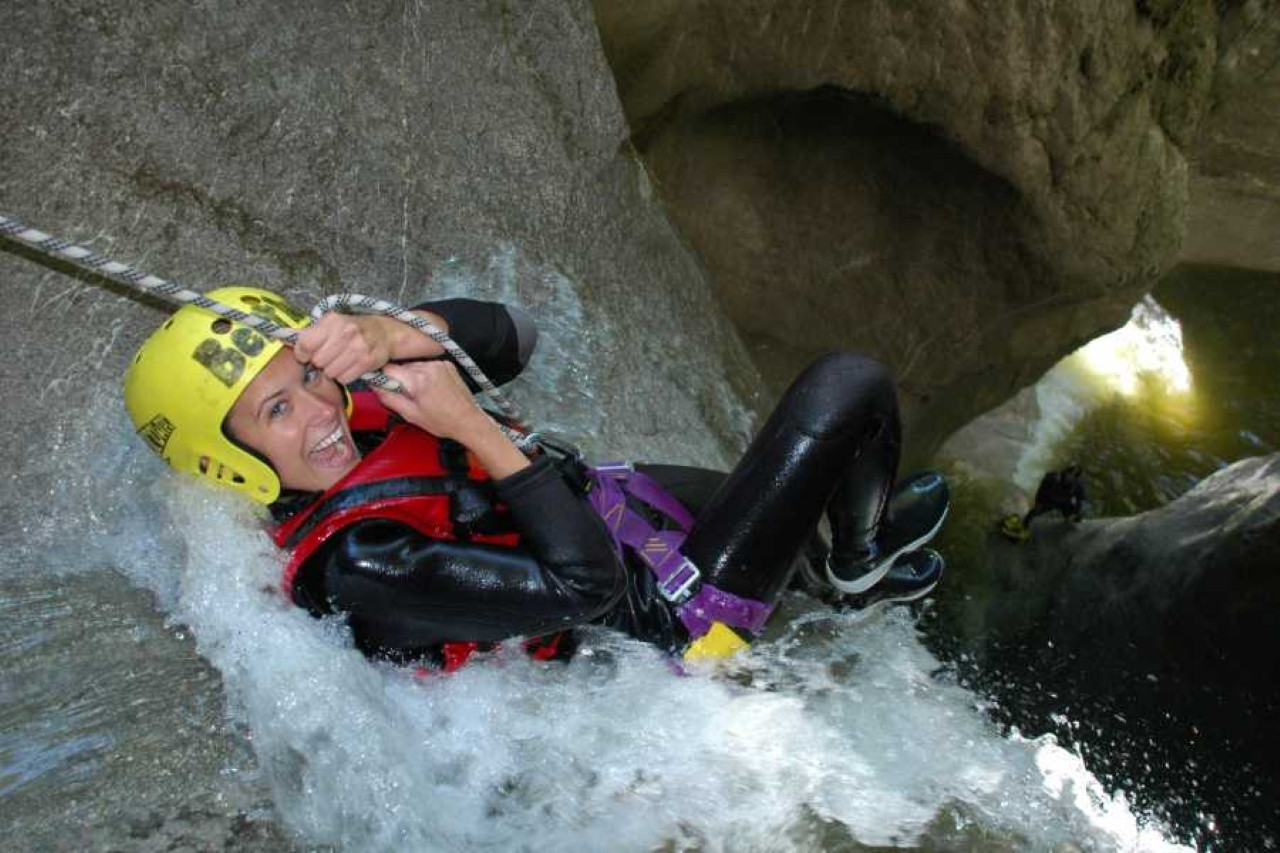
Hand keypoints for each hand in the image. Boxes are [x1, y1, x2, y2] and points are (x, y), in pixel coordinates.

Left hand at [294, 313, 393, 383]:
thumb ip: (311, 333)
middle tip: (329, 357)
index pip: (305, 344)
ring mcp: (358, 347)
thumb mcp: (332, 323)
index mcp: (333, 321)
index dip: (302, 354)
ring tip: (341, 361)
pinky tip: (350, 366)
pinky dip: (345, 376)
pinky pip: (344, 379)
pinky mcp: (366, 362)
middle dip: (320, 362)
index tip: (306, 355)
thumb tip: (284, 339)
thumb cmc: (353, 328)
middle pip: (318, 361)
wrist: (384, 332)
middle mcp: (346, 333)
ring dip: (333, 371)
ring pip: (330, 372)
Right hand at [373, 361, 487, 441]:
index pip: (388, 369)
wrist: (469, 421)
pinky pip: (427, 366)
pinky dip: (425, 375)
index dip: (383, 378)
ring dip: (413, 377)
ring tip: (423, 394)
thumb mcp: (411, 415)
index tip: (383, 386)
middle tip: (408, 397)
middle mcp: (430, 368)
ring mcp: (440, 364)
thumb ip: (389, 398)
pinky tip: (432, 389)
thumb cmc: (444, 422)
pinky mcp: (447, 364)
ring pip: (414, 366)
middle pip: (401, 367)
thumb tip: (374, 386)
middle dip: (400, 380)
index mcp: (419, 380)